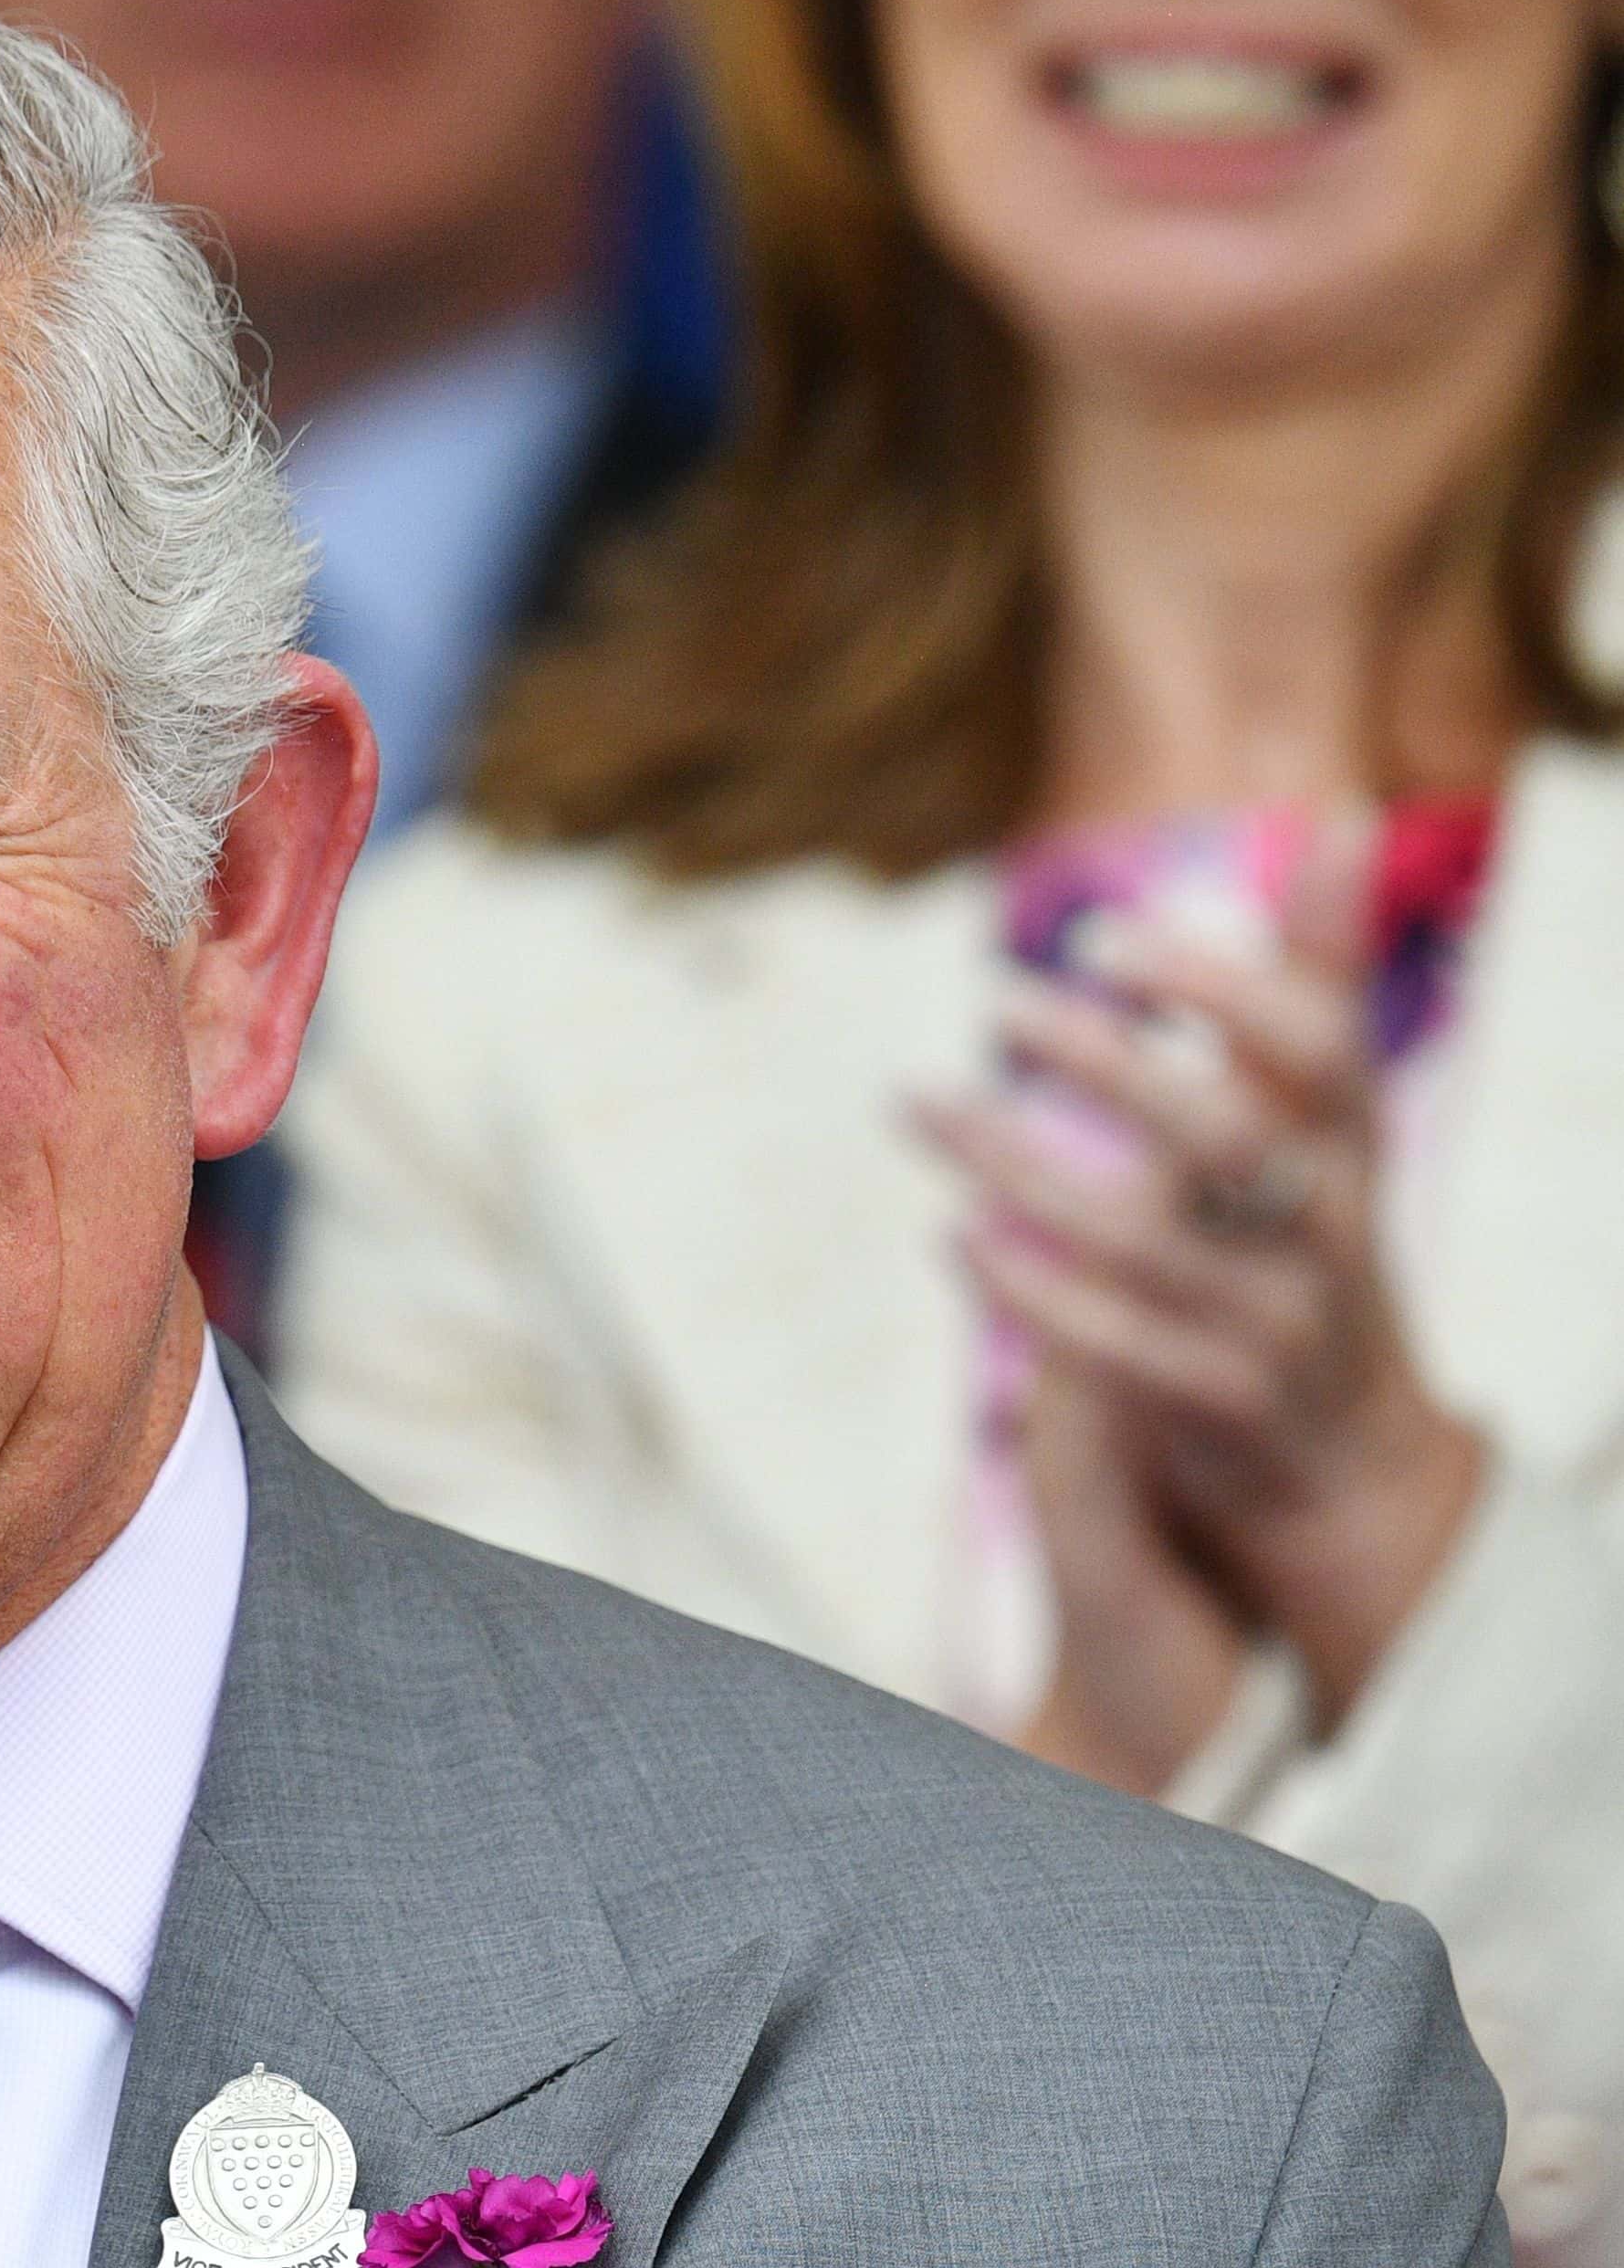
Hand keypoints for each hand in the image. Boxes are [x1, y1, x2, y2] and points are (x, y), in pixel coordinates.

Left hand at [915, 818, 1485, 1732]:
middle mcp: (1328, 1226)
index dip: (1219, 983)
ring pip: (1141, 1241)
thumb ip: (1323, 973)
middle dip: (1105, 1062)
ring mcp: (1275, 1321)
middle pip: (1223, 1133)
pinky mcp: (1216, 1404)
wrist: (1345, 1449)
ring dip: (1015, 1164)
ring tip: (912, 1099)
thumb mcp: (1333, 1112)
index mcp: (1354, 1141)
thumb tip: (1343, 818)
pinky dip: (1026, 1290)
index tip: (1100, 934)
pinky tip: (951, 1235)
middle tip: (991, 994)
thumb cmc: (1313, 1231)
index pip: (1318, 1046)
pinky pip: (1113, 1347)